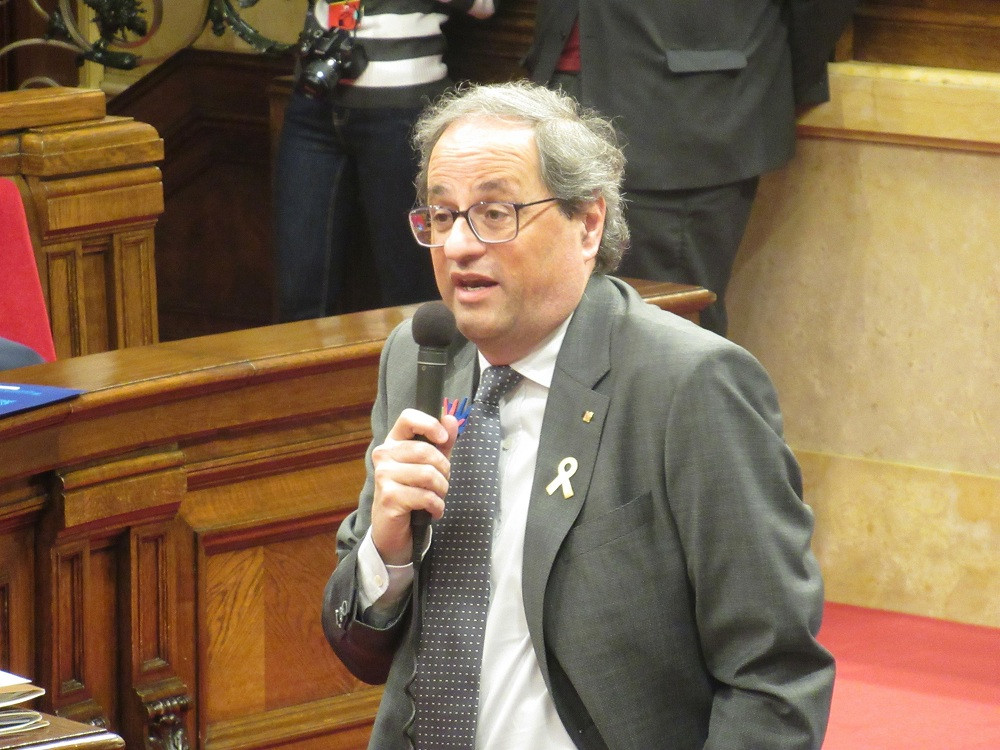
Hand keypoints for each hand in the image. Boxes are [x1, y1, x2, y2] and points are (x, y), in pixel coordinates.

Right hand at [370, 408, 458, 564]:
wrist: (393, 527)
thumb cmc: (413, 491)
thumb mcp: (431, 464)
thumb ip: (442, 442)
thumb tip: (452, 419)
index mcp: (393, 442)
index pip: (408, 418)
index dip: (429, 424)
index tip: (443, 439)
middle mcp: (384, 455)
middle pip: (425, 451)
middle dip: (444, 470)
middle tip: (442, 483)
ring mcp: (384, 475)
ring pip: (428, 474)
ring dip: (442, 489)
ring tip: (438, 497)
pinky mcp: (389, 497)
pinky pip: (426, 496)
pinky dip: (437, 506)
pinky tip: (434, 510)